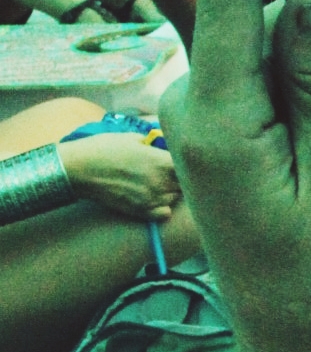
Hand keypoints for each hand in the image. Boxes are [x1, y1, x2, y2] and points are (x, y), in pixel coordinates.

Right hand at [57, 134, 180, 219]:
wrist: (80, 169)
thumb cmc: (103, 148)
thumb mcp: (131, 138)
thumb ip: (153, 144)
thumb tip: (163, 144)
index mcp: (161, 161)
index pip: (188, 168)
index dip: (184, 165)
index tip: (177, 161)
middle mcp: (160, 182)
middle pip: (184, 184)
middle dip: (178, 178)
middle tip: (167, 172)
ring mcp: (151, 198)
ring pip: (174, 198)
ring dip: (170, 192)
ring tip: (156, 183)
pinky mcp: (141, 211)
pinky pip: (164, 213)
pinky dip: (163, 207)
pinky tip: (153, 198)